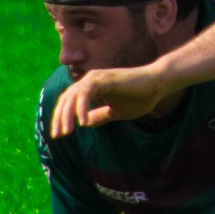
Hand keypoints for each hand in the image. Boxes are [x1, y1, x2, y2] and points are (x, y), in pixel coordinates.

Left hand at [52, 68, 166, 137]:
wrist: (157, 85)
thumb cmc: (140, 97)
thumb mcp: (115, 112)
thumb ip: (100, 116)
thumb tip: (85, 123)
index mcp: (91, 87)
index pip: (69, 102)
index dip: (62, 117)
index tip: (59, 135)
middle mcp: (90, 80)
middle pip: (66, 99)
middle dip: (59, 118)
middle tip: (58, 136)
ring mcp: (95, 78)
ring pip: (72, 96)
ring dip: (67, 115)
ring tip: (67, 132)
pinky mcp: (102, 79)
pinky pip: (85, 93)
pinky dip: (81, 108)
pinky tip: (82, 122)